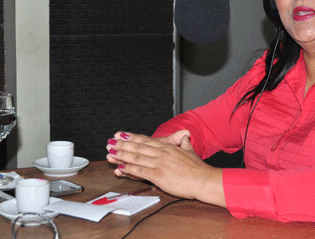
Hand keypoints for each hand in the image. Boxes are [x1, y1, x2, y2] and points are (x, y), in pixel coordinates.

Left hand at [106, 131, 224, 206]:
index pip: (147, 140)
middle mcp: (162, 153)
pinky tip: (121, 167)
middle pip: (138, 147)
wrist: (203, 179)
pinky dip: (129, 169)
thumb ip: (184, 143)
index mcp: (168, 147)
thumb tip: (184, 136)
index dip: (133, 137)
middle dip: (123, 144)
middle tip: (111, 142)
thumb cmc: (198, 168)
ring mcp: (159, 164)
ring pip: (137, 157)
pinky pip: (140, 171)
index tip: (122, 134)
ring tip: (111, 153)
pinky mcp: (158, 175)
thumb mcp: (190, 151)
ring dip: (122, 155)